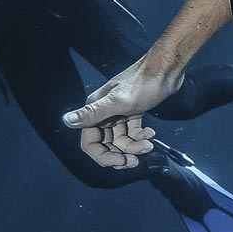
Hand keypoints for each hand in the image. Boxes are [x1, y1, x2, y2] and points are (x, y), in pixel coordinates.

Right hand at [63, 60, 183, 164]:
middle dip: (121, 154)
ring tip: (148, 144)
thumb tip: (66, 120)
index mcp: (95, 109)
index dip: (103, 156)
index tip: (121, 161)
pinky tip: (151, 133)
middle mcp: (103, 112)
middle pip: (106, 144)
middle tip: (136, 160)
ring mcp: (118, 113)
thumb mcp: (118, 101)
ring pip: (121, 140)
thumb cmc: (143, 83)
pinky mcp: (132, 112)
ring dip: (134, 147)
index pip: (90, 143)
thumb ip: (93, 113)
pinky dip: (141, 136)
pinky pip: (132, 132)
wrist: (166, 70)